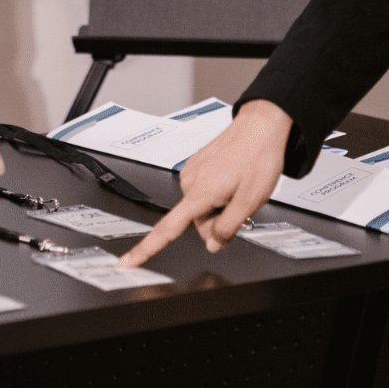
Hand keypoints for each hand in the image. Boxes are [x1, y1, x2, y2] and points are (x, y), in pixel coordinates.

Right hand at [118, 100, 291, 267]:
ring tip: (238, 187)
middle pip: (196, 222)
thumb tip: (213, 245)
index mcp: (199, 193)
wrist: (260, 126)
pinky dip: (218, 193)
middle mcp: (190, 182)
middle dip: (217, 221)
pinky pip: (204, 192)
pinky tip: (233, 179)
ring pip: (201, 208)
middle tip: (239, 204)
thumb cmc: (257, 158)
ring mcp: (192, 172)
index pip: (167, 229)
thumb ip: (228, 228)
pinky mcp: (197, 165)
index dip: (146, 249)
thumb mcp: (250, 201)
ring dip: (219, 206)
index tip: (128, 261)